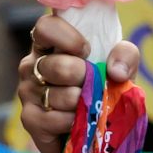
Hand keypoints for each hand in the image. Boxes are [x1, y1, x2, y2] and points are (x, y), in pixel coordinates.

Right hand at [14, 13, 114, 152]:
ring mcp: (27, 91)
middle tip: (94, 85)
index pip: (46, 27)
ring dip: (84, 104)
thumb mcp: (120, 67)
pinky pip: (56, 119)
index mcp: (49, 44)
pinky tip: (78, 121)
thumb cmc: (103, 87)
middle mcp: (32, 65)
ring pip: (61, 96)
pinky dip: (75, 122)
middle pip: (58, 66)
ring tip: (88, 105)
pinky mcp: (29, 118)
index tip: (87, 51)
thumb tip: (116, 71)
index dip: (69, 38)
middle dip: (86, 78)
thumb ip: (125, 56)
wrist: (94, 125)